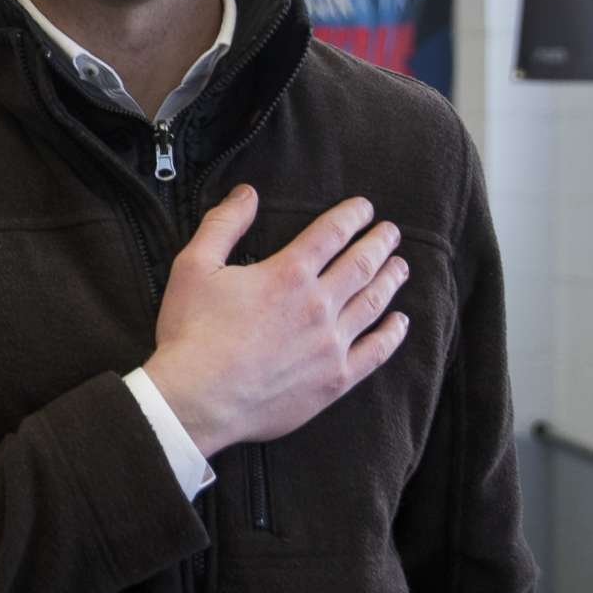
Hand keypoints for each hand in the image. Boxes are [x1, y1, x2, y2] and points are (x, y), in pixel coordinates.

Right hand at [144, 188, 409, 458]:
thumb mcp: (194, 266)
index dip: (352, 216)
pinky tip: (400, 322)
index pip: (332, 233)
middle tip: (392, 232)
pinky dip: (392, 334)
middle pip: (361, 264)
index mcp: (288, 274)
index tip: (366, 208)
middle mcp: (318, 304)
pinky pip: (375, 352)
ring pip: (373, 303)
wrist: (198, 399)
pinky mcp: (334, 379)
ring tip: (401, 267)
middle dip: (380, 243)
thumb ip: (223, 224)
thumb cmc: (192, 333)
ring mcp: (331, 344)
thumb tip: (247, 193)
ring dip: (390, 281)